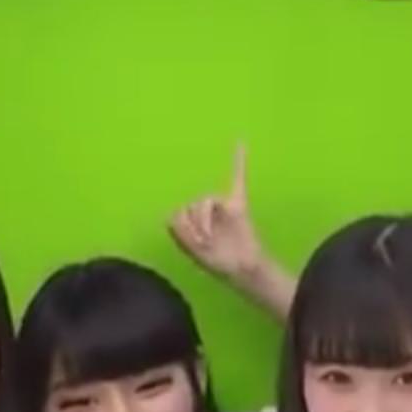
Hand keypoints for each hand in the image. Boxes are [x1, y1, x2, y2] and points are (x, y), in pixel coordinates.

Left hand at [169, 144, 264, 282]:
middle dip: (193, 225)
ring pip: (204, 200)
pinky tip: (239, 143)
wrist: (242, 269)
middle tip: (201, 244)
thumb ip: (179, 233)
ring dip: (202, 221)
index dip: (180, 227)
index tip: (190, 244)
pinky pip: (238, 177)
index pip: (177, 212)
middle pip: (191, 205)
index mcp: (191, 221)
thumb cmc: (218, 261)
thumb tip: (169, 216)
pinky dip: (239, 160)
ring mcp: (221, 205)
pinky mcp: (237, 204)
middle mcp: (205, 210)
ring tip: (208, 239)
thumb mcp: (191, 251)